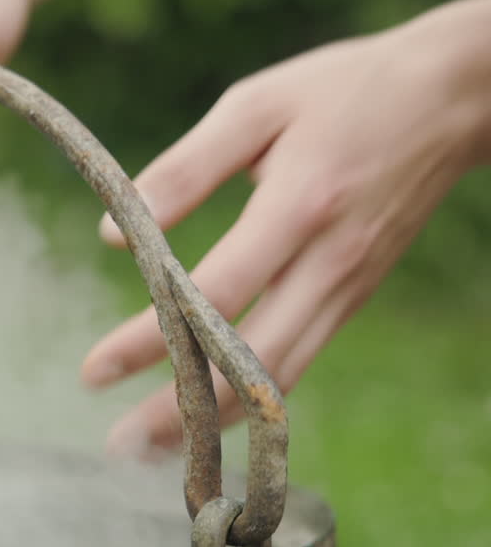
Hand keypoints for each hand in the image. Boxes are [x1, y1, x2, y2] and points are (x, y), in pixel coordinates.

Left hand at [82, 0, 490, 458]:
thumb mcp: (256, 106)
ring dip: (216, 423)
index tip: (94, 371)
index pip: (213, 296)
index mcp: (299, 207)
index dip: (150, 341)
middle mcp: (329, 264)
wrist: (451, 99)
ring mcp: (347, 288)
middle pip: (249, 363)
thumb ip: (185, 169)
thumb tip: (116, 235)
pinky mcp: (352, 297)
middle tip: (118, 447)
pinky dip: (252, 401)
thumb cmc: (341, 94)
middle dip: (182, 412)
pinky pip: (297, 363)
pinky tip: (209, 420)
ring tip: (152, 453)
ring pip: (278, 378)